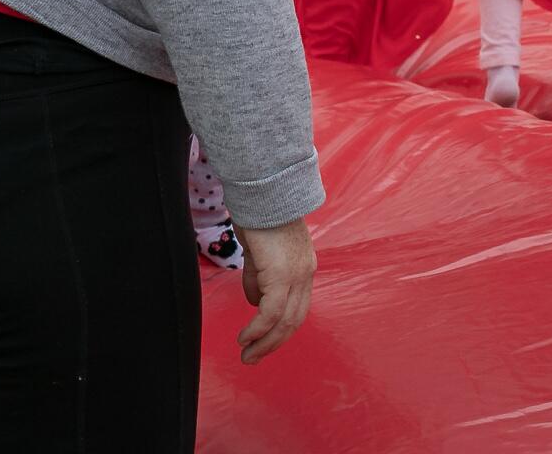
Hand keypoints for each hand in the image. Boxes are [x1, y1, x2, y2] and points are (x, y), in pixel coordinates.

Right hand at [238, 219, 316, 364]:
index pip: (298, 308)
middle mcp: (306, 273)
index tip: (263, 344)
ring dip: (264, 342)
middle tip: (252, 359)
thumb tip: (255, 302)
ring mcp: (296, 274)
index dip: (281, 330)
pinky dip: (257, 330)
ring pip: (284, 321)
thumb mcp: (259, 253)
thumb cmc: (258, 216)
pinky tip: (245, 338)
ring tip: (247, 356)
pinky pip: (270, 312)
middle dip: (273, 344)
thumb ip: (259, 277)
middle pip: (294, 320)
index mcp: (304, 268)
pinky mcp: (281, 274)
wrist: (263, 191)